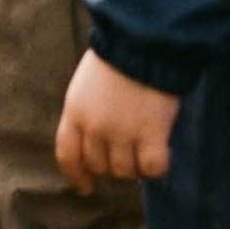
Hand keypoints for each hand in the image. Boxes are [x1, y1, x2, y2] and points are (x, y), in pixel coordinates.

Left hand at [56, 51, 180, 194]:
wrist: (144, 41)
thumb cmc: (118, 58)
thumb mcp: (86, 85)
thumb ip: (87, 114)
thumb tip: (96, 144)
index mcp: (75, 112)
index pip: (68, 155)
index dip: (76, 176)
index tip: (85, 187)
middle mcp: (95, 127)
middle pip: (99, 166)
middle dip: (112, 165)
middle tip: (128, 153)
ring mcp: (123, 132)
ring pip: (125, 172)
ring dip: (135, 166)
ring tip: (146, 148)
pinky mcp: (151, 133)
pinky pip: (153, 168)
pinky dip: (157, 167)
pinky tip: (162, 153)